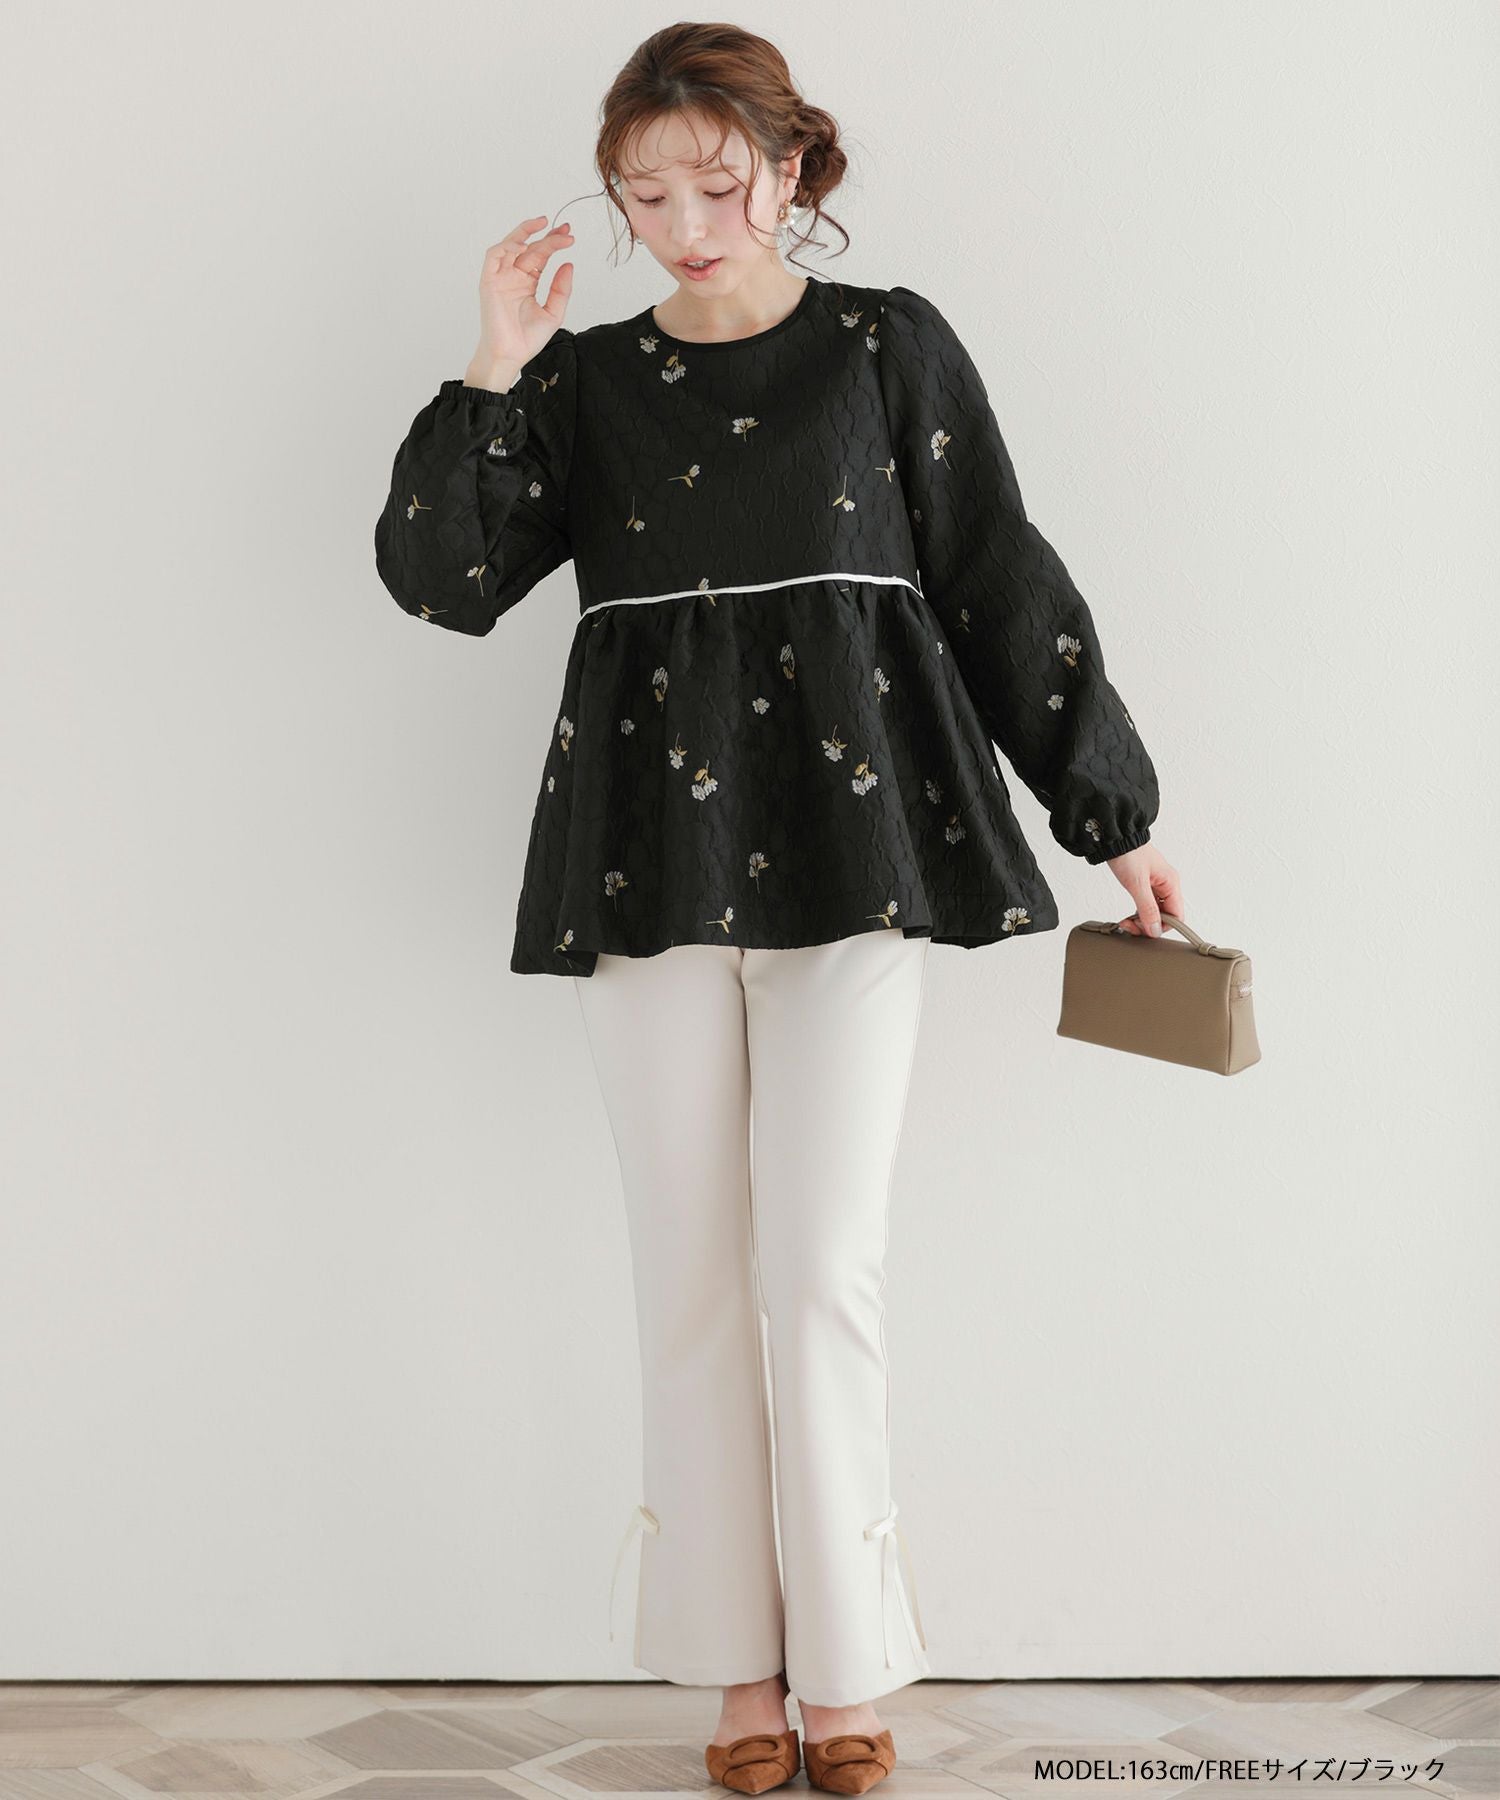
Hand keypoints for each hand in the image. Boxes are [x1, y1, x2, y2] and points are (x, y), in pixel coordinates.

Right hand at [473, 214, 574, 374]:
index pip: (541, 255)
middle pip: (529, 247)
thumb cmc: (527, 339)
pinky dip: (507, 246)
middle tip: (564, 229)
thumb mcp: (553, 312)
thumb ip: (561, 289)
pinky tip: (524, 245)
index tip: (569, 236)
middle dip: (546, 236)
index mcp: (527, 282)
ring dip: (526, 232)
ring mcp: (500, 277)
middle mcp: (513, 276)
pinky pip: (494, 255)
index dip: (554, 243)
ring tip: (544, 226)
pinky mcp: (488, 281)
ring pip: (510, 245)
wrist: (510, 355)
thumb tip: (569, 264)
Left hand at [1108, 841, 1182, 936]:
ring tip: (1126, 922)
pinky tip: (1128, 916)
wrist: (1115, 838)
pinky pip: (1146, 905)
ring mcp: (1156, 885)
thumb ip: (1147, 908)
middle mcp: (1167, 885)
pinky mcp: (1145, 884)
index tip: (1145, 929)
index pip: (1176, 915)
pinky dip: (1137, 913)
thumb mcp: (1137, 883)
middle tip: (1131, 926)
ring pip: (1155, 912)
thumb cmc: (1128, 853)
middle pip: (1166, 916)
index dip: (1162, 926)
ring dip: (1141, 921)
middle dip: (1149, 925)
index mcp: (1171, 883)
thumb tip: (1155, 929)